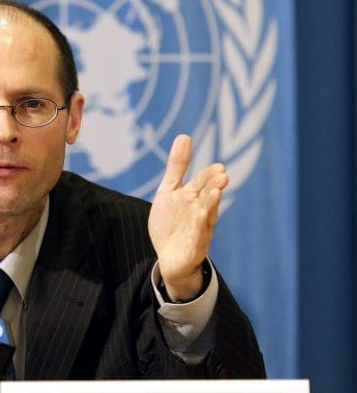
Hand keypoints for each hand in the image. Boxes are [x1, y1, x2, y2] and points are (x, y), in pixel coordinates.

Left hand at [148, 134, 227, 300]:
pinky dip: (200, 228)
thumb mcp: (169, 191)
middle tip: (222, 175)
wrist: (170, 257)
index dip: (209, 175)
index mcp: (194, 197)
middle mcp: (200, 212)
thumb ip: (178, 166)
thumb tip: (184, 135)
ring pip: (206, 216)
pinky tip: (201, 217)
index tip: (219, 167)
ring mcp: (198, 230)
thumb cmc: (172, 222)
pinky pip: (198, 237)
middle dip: (214, 187)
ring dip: (211, 205)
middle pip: (207, 197)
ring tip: (216, 193)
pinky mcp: (194, 247)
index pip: (203, 183)